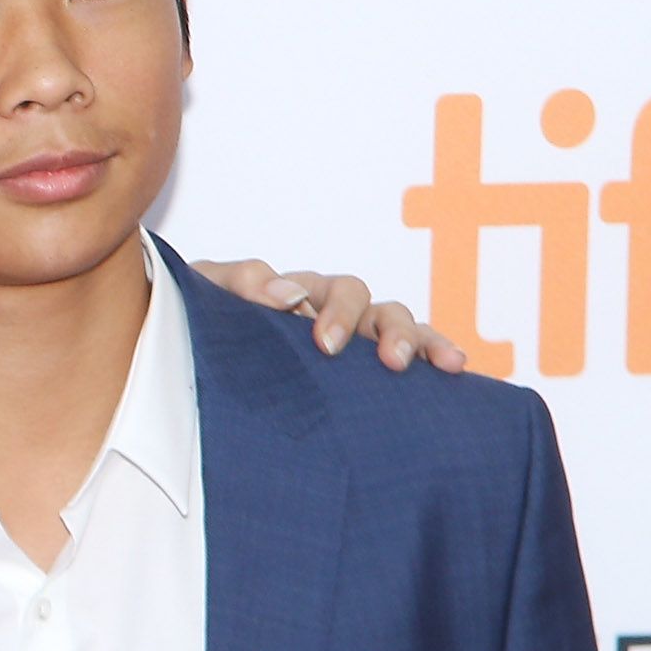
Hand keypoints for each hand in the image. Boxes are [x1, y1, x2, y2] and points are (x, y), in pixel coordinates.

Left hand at [190, 260, 468, 374]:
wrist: (195, 363)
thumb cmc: (204, 328)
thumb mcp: (207, 299)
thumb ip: (236, 284)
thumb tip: (286, 295)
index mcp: (289, 292)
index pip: (312, 287)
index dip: (314, 302)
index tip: (304, 323)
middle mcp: (327, 310)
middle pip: (357, 296)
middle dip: (359, 320)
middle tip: (346, 351)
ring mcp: (353, 337)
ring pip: (392, 319)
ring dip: (407, 334)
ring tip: (413, 361)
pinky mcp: (374, 366)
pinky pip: (416, 350)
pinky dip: (437, 349)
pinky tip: (454, 366)